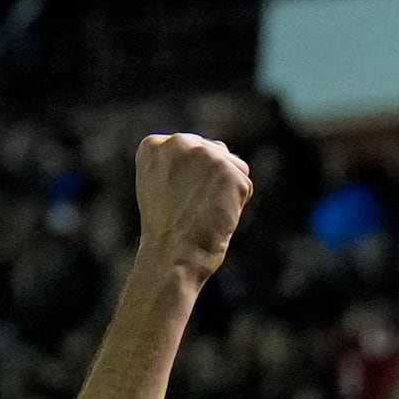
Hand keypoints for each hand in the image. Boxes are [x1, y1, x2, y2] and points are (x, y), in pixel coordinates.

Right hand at [134, 132, 251, 282]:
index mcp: (153, 145)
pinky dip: (237, 206)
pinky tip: (217, 217)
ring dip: (226, 192)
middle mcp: (178, 142)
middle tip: (193, 210)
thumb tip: (212, 159)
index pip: (190, 150)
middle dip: (211, 181)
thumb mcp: (158, 186)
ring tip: (204, 213)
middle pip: (214, 153)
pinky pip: (245, 186)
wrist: (172, 256)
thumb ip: (177, 165)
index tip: (177, 201)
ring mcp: (205, 154)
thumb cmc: (165, 231)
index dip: (190, 180)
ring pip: (232, 167)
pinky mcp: (229, 170)